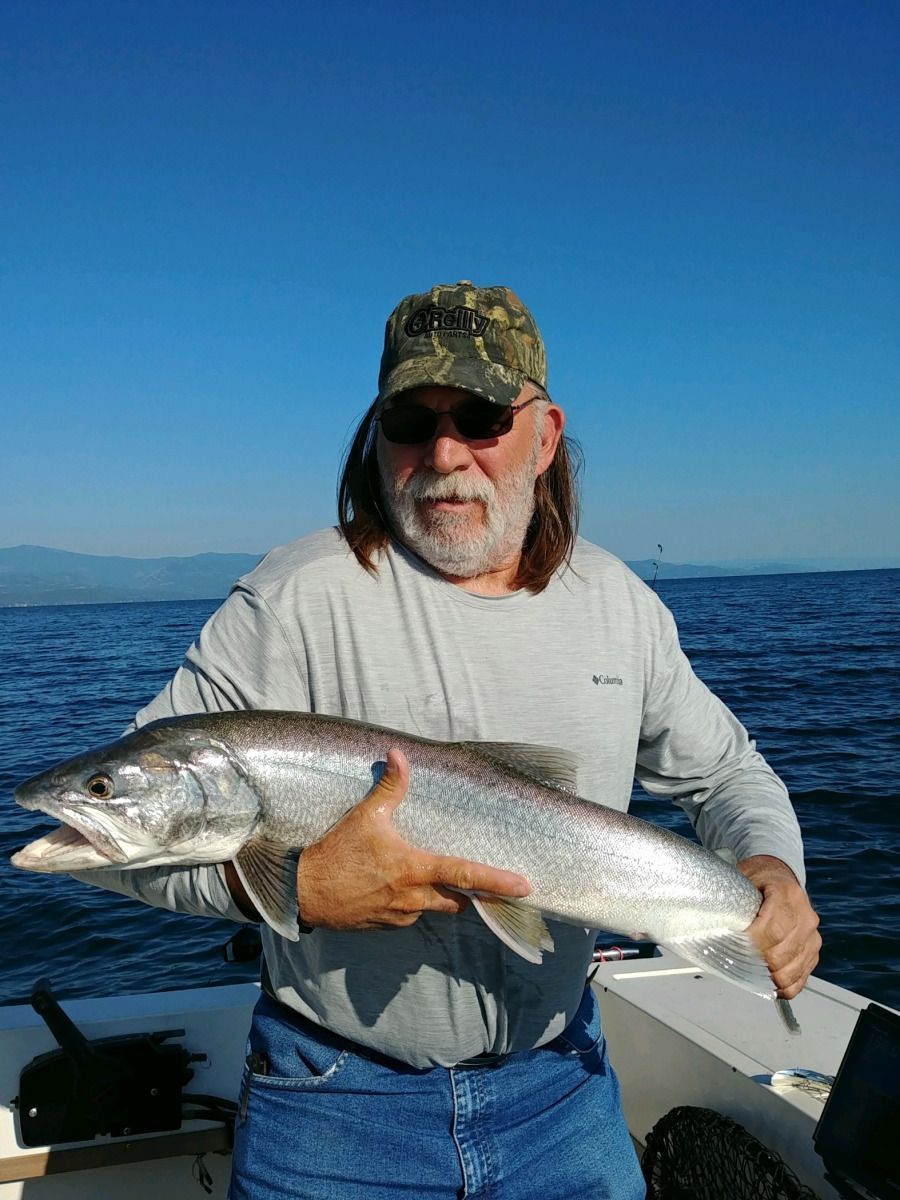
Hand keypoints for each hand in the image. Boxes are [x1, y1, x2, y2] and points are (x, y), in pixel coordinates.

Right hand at [296, 748, 530, 930]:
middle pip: (458, 901)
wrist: (304, 892)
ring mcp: (400, 917)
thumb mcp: (365, 816)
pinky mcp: (385, 927)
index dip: (497, 881)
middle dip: (470, 893)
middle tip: (480, 883)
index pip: (465, 875)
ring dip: (439, 897)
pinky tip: (396, 889)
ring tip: (430, 879)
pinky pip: (409, 917)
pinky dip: (412, 904)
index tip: (523, 887)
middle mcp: (413, 898)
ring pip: (434, 909)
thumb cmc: (337, 853)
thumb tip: (400, 754)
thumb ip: (390, 787)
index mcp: (415, 869)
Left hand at [737, 855, 820, 998]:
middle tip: (738, 961)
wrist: (780, 875)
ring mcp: (812, 936)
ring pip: (792, 970)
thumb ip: (732, 898)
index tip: (734, 946)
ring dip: (770, 978)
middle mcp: (806, 916)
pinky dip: (785, 987)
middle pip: (781, 953)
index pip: (772, 929)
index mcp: (787, 894)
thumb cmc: (757, 879)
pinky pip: (801, 978)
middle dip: (757, 962)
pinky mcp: (813, 951)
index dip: (751, 944)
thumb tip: (711, 922)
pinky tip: (770, 985)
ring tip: (751, 973)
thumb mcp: (742, 877)